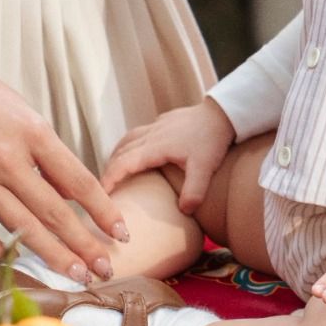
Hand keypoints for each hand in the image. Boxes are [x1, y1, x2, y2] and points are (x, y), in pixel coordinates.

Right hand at [0, 21, 128, 280]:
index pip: (79, 182)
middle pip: (54, 212)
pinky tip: (16, 264)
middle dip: (84, 246)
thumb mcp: (23, 111)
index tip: (121, 232)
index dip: (104, 211)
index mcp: (33, 133)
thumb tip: (70, 192)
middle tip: (105, 270)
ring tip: (74, 276)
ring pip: (20, 228)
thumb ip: (47, 153)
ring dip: (51, 256)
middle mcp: (6, 158)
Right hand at [99, 101, 236, 214]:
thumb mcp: (205, 168)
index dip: (109, 178)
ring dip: (117, 155)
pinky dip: (129, 146)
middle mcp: (151, 135)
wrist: (224, 113)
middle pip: (120, 152)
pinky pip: (138, 134)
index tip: (100, 194)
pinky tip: (135, 153)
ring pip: (127, 140)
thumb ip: (194, 191)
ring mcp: (157, 126)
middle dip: (109, 169)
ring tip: (113, 171)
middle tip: (103, 188)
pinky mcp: (164, 122)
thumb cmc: (213, 139)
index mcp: (155, 147)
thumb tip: (184, 212)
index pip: (124, 163)